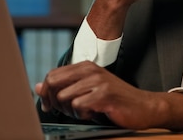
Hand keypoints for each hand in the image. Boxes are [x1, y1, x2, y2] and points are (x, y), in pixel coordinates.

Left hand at [35, 61, 182, 130]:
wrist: (144, 107)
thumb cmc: (114, 101)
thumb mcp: (86, 92)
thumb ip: (63, 88)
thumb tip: (38, 87)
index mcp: (85, 66)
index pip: (52, 75)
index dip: (46, 93)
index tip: (50, 106)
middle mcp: (90, 70)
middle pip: (53, 84)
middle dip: (56, 102)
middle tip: (70, 111)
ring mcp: (98, 81)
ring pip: (64, 97)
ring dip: (71, 110)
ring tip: (86, 112)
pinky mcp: (105, 94)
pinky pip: (79, 106)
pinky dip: (83, 115)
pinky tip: (95, 113)